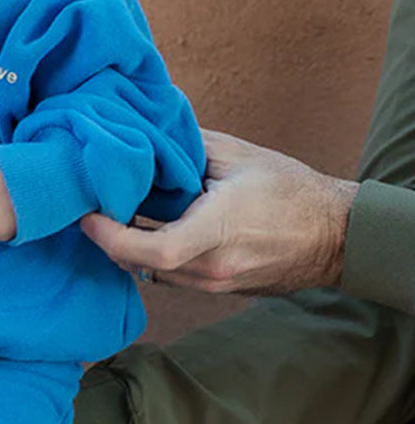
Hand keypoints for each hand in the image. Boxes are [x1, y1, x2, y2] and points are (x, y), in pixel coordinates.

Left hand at [80, 128, 357, 295]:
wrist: (335, 236)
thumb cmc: (292, 191)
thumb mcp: (238, 156)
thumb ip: (187, 146)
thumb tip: (143, 132)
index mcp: (218, 231)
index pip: (150, 249)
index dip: (109, 236)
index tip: (87, 214)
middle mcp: (212, 268)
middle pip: (138, 264)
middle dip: (108, 239)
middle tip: (92, 206)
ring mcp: (215, 286)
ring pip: (151, 275)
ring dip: (129, 249)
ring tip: (118, 214)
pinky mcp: (218, 291)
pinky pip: (172, 278)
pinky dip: (152, 257)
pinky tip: (149, 229)